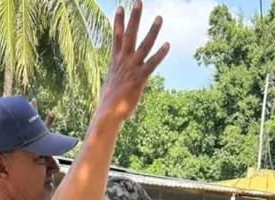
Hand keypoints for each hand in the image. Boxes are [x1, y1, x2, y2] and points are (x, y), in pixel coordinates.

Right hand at [95, 0, 169, 124]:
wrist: (107, 114)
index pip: (117, 37)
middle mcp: (123, 61)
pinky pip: (152, 63)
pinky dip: (160, 54)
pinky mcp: (140, 78)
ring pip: (143, 45)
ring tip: (159, 18)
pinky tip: (167, 44)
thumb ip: (118, 78)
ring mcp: (132, 69)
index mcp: (115, 61)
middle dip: (134, 18)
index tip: (121, 8)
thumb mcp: (111, 85)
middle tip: (138, 2)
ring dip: (152, 31)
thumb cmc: (109, 103)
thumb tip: (119, 80)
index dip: (119, 22)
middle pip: (129, 35)